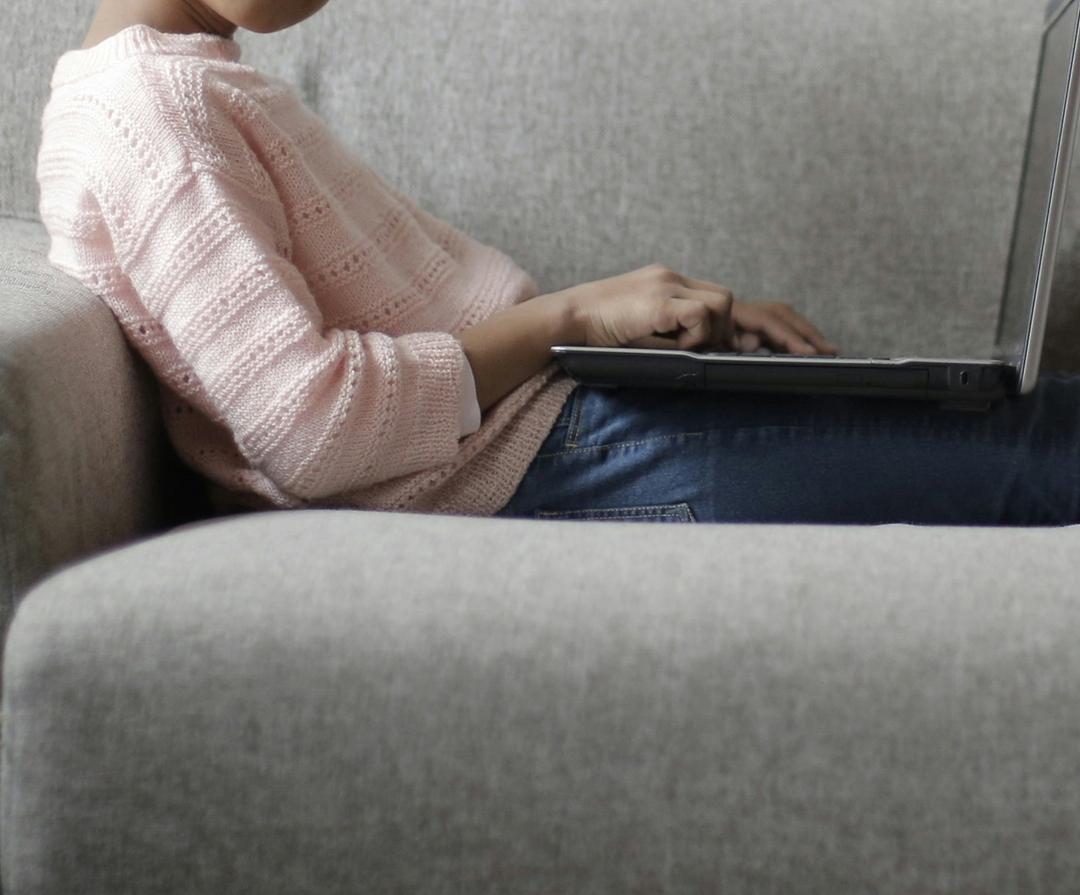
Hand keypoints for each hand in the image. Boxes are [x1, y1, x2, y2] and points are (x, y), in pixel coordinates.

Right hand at [557, 264, 838, 355]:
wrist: (564, 319)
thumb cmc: (602, 336)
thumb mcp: (653, 337)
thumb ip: (688, 338)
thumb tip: (733, 347)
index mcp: (681, 290)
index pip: (740, 304)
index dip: (777, 327)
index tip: (806, 348)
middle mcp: (680, 281)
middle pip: (748, 302)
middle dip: (791, 331)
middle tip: (822, 354)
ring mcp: (670, 286)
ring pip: (723, 306)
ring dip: (717, 336)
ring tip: (691, 348)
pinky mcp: (659, 299)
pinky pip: (697, 316)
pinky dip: (694, 335)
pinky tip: (676, 343)